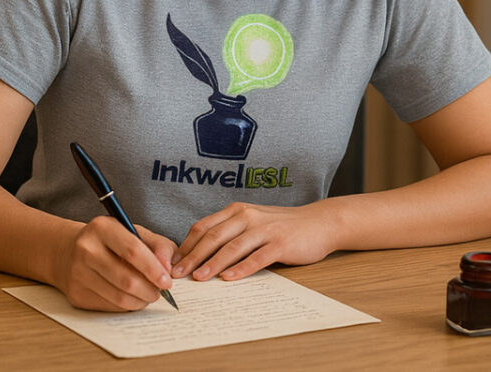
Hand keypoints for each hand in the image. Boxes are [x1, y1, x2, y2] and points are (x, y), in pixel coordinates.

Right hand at [57, 216, 176, 310]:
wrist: (69, 251)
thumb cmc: (109, 241)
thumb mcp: (135, 232)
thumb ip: (158, 246)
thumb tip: (168, 269)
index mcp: (102, 228)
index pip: (133, 251)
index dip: (153, 269)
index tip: (167, 281)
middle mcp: (86, 249)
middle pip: (126, 279)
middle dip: (149, 290)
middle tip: (159, 292)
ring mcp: (78, 273)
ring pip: (118, 297)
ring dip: (140, 301)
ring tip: (148, 295)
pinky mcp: (76, 294)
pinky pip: (109, 306)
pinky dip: (126, 306)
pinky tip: (131, 298)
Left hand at [171, 202, 335, 282]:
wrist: (318, 223)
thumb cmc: (281, 227)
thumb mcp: (252, 223)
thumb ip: (230, 233)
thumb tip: (200, 257)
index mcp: (237, 210)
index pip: (204, 227)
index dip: (186, 245)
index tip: (172, 263)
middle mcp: (247, 216)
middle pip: (213, 237)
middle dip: (192, 257)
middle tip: (177, 274)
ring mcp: (264, 229)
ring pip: (232, 247)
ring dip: (213, 264)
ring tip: (199, 279)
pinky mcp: (280, 243)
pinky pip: (257, 257)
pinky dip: (241, 268)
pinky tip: (229, 279)